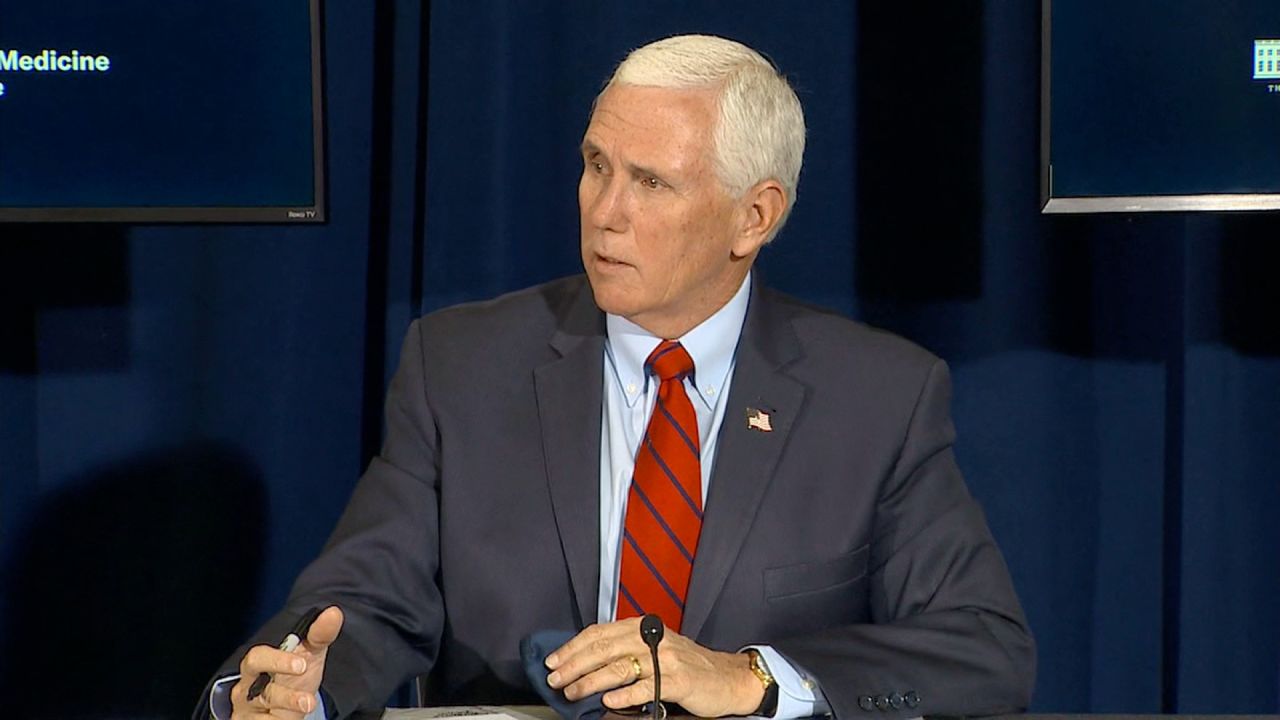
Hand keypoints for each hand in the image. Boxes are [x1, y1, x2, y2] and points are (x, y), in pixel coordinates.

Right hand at [231, 605, 343, 718]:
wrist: (282, 706)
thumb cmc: (292, 675)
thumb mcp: (308, 655)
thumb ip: (319, 635)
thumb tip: (333, 612)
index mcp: (258, 665)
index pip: (258, 658)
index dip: (278, 661)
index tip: (302, 665)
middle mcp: (247, 688)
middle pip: (257, 691)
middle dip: (284, 696)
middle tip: (308, 700)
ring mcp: (248, 711)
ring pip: (263, 713)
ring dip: (288, 712)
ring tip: (308, 708)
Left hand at [544, 617, 763, 717]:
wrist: (727, 677)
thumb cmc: (687, 665)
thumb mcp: (654, 648)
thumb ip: (624, 650)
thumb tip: (584, 663)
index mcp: (641, 628)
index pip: (599, 632)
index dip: (573, 647)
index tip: (553, 661)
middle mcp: (651, 638)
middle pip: (604, 648)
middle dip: (574, 665)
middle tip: (555, 679)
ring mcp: (665, 659)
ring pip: (620, 667)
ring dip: (591, 681)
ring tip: (574, 692)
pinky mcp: (678, 680)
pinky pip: (646, 686)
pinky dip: (625, 695)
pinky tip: (609, 702)